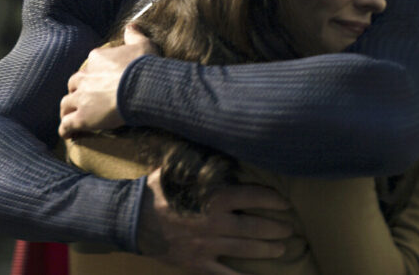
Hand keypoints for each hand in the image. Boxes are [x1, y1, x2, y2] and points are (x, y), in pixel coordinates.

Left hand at [59, 25, 158, 137]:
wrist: (143, 87)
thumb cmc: (144, 66)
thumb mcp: (143, 44)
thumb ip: (134, 35)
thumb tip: (131, 26)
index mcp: (97, 59)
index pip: (90, 65)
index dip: (94, 74)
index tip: (100, 80)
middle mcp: (85, 77)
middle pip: (73, 83)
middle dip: (76, 90)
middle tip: (83, 98)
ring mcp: (82, 98)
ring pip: (66, 103)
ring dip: (67, 109)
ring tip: (70, 116)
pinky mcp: (83, 117)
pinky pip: (67, 124)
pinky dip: (65, 129)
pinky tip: (68, 135)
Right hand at [138, 168, 291, 273]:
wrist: (130, 219)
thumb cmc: (155, 191)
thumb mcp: (179, 170)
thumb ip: (203, 164)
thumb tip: (224, 154)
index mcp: (212, 198)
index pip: (252, 196)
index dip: (272, 199)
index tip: (283, 202)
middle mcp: (214, 223)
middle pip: (255, 227)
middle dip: (276, 228)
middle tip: (288, 229)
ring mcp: (207, 246)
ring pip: (246, 250)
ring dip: (267, 250)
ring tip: (280, 248)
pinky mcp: (198, 263)